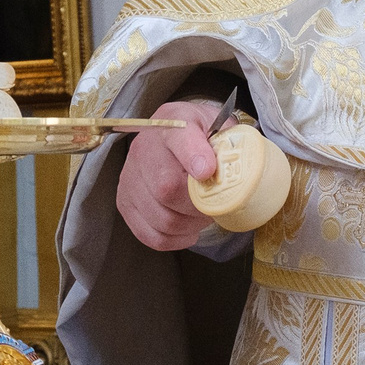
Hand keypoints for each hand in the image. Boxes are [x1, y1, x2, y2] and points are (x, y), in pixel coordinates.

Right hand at [116, 100, 225, 251]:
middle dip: (199, 206)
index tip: (208, 171)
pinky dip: (175, 240)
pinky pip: (151, 235)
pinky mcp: (125, 203)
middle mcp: (144, 149)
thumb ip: (229, 141)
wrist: (168, 134)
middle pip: (168, 189)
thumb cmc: (198, 134)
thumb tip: (239, 166)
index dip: (193, 156)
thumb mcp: (218, 125)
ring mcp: (130, 178)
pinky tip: (186, 229)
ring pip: (162, 218)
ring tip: (201, 216)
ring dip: (190, 225)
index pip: (179, 137)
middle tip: (215, 206)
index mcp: (172, 124)